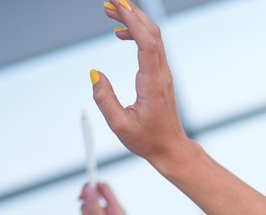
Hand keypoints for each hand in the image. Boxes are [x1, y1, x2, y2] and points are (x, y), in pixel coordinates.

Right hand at [91, 2, 193, 168]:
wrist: (171, 149)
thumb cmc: (148, 140)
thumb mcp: (119, 125)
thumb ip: (105, 99)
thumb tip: (94, 74)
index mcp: (152, 83)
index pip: (146, 43)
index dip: (132, 20)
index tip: (116, 4)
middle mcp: (161, 74)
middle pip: (152, 33)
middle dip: (131, 12)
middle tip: (108, 2)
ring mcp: (163, 73)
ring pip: (154, 37)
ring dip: (134, 20)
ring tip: (110, 12)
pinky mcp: (161, 75)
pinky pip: (152, 47)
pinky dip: (137, 33)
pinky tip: (120, 34)